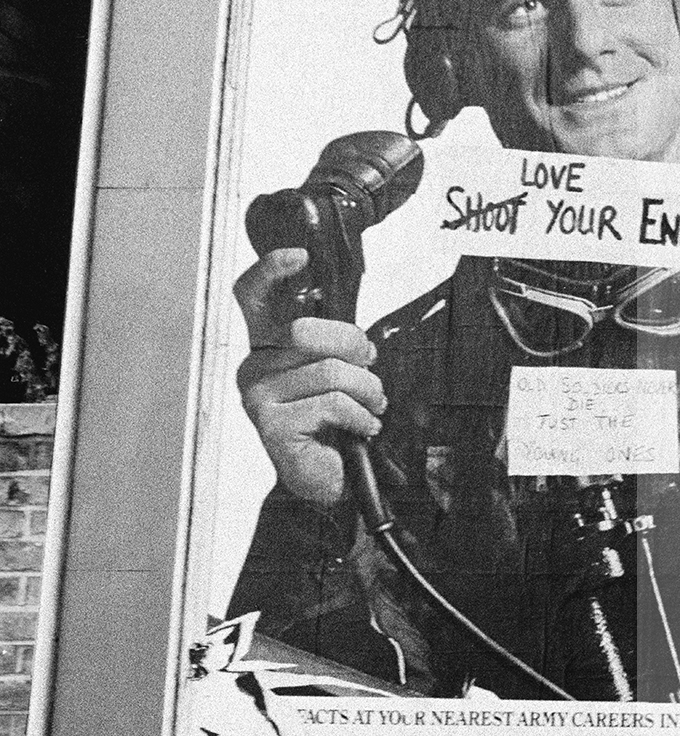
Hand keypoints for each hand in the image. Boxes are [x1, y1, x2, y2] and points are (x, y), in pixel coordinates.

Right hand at [233, 248, 385, 506]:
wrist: (330, 478)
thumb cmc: (336, 422)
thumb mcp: (341, 374)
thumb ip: (340, 348)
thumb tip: (361, 342)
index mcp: (267, 347)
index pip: (252, 297)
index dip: (269, 270)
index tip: (300, 256)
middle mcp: (252, 368)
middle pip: (304, 330)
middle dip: (352, 346)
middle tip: (370, 367)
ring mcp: (256, 397)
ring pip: (329, 371)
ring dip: (367, 390)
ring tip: (371, 408)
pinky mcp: (270, 425)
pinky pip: (333, 404)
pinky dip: (361, 417)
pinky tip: (361, 430)